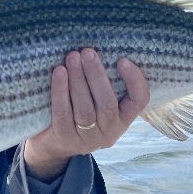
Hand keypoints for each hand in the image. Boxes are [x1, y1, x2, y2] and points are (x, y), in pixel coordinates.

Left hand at [24, 49, 149, 180]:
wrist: (53, 146)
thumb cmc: (79, 113)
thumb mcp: (97, 103)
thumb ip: (102, 84)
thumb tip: (100, 47)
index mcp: (123, 119)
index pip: (139, 101)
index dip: (134, 81)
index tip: (123, 60)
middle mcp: (109, 131)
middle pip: (107, 103)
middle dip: (97, 75)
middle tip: (88, 52)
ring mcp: (87, 138)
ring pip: (85, 108)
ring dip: (78, 80)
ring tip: (72, 57)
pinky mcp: (65, 138)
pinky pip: (63, 112)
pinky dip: (61, 91)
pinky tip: (59, 73)